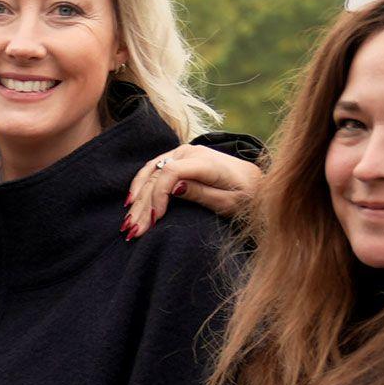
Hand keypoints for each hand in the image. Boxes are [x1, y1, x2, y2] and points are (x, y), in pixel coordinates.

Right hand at [123, 145, 260, 235]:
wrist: (255, 182)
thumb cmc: (245, 196)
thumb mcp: (229, 202)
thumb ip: (202, 194)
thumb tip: (174, 188)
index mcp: (206, 162)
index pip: (170, 173)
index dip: (158, 196)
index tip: (154, 220)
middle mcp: (191, 152)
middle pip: (156, 176)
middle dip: (143, 205)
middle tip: (133, 232)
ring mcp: (182, 153)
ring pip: (150, 174)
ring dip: (137, 199)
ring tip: (128, 224)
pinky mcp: (177, 158)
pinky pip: (152, 169)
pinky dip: (139, 186)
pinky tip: (131, 203)